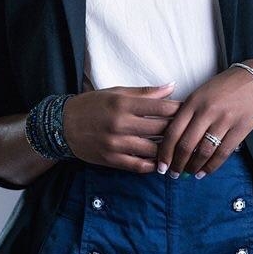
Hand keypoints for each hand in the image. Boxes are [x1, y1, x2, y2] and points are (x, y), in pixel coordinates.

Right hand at [62, 82, 180, 172]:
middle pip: (161, 129)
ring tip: (179, 148)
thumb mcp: (116, 92)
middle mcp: (120, 124)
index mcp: (123, 104)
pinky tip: (160, 161)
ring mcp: (116, 144)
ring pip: (153, 150)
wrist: (62, 126)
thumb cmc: (92, 105)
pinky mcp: (111, 159)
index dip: (180, 109)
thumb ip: (145, 93)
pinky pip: (139, 166)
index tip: (190, 111)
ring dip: (168, 150)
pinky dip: (152, 165)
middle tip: (190, 131)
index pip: (161, 107)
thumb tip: (172, 87)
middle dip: (178, 130)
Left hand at [156, 67, 252, 177]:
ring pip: (204, 151)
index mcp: (193, 101)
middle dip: (177, 164)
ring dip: (194, 167)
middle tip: (173, 174)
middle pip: (186, 145)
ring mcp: (224, 120)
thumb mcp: (201, 92)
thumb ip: (188, 112)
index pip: (173, 132)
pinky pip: (223, 152)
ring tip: (189, 174)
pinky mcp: (240, 128)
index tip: (161, 165)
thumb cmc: (225, 86)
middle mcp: (206, 111)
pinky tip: (204, 172)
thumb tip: (174, 139)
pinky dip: (212, 166)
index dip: (165, 152)